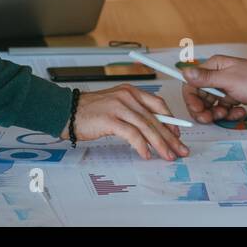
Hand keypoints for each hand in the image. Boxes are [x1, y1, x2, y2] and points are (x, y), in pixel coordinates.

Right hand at [71, 84, 190, 160]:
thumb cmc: (90, 111)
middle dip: (170, 136)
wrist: (67, 111)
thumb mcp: (116, 105)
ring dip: (160, 144)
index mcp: (131, 91)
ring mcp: (119, 107)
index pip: (158, 104)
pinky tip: (146, 155)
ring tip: (168, 155)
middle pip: (155, 118)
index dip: (170, 120)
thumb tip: (153, 129)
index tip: (177, 134)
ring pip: (146, 127)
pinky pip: (132, 134)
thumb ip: (133, 113)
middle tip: (180, 149)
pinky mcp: (110, 119)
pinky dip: (141, 146)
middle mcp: (127, 97)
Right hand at [180, 55, 246, 123]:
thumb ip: (206, 78)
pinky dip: (230, 113)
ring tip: (228, 113)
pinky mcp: (232, 97)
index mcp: (212, 68)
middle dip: (204, 110)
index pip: (191, 84)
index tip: (197, 110)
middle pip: (200, 98)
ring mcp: (224, 88)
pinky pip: (223, 109)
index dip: (191, 99)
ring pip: (211, 106)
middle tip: (211, 118)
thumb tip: (185, 72)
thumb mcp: (229, 80)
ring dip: (217, 113)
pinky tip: (240, 111)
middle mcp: (216, 77)